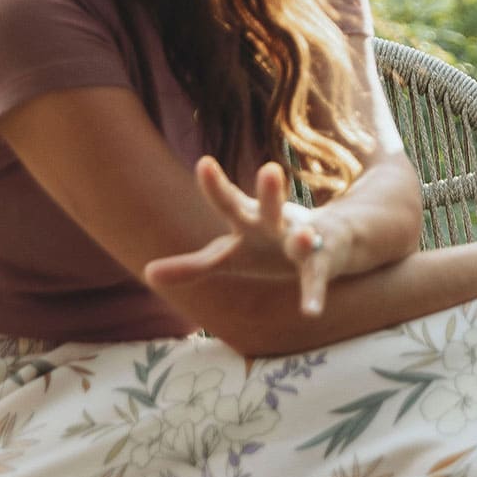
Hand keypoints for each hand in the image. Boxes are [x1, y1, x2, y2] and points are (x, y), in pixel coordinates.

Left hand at [143, 156, 347, 316]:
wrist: (329, 242)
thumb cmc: (269, 247)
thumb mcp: (230, 256)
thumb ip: (192, 266)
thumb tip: (147, 273)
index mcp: (249, 221)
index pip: (229, 202)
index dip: (217, 186)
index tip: (205, 163)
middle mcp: (275, 226)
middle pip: (269, 209)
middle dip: (269, 193)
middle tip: (270, 170)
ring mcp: (302, 241)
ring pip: (301, 238)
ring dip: (301, 238)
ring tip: (299, 236)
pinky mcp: (320, 264)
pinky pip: (315, 280)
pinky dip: (313, 295)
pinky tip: (310, 313)